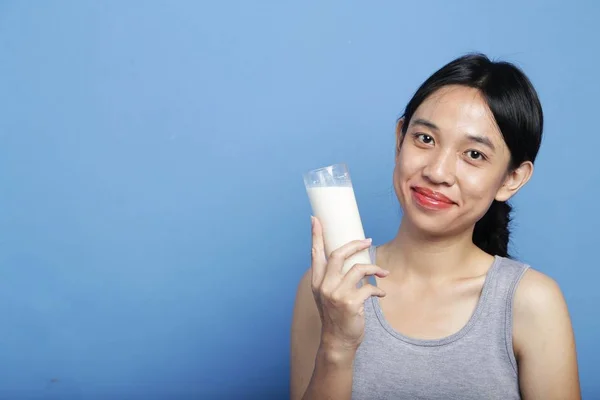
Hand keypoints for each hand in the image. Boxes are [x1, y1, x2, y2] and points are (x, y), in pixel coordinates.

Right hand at [310, 216, 389, 352]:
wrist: (338, 342)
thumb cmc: (336, 316)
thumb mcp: (328, 296)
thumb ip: (333, 278)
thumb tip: (351, 259)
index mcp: (318, 282)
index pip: (316, 254)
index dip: (316, 235)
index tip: (315, 219)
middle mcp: (324, 286)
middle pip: (338, 254)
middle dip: (355, 244)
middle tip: (368, 240)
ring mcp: (337, 294)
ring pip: (358, 269)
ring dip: (374, 269)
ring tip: (382, 273)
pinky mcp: (351, 303)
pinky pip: (369, 288)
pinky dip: (378, 290)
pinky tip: (381, 294)